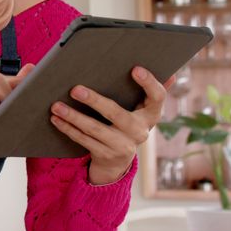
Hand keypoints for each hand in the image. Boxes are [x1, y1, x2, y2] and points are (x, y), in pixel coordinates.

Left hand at [49, 66, 168, 184]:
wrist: (118, 161)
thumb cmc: (127, 123)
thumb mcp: (141, 110)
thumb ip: (152, 92)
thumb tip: (173, 73)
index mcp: (151, 115)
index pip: (157, 97)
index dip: (149, 83)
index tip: (135, 68)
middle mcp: (140, 132)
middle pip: (116, 113)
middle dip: (94, 100)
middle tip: (75, 89)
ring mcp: (123, 146)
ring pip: (94, 129)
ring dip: (73, 116)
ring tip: (56, 105)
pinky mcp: (106, 155)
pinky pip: (83, 141)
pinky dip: (68, 129)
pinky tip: (56, 119)